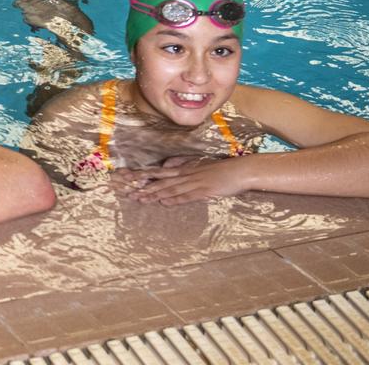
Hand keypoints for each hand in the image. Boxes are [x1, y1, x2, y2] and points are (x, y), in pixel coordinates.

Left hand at [116, 158, 249, 204]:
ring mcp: (195, 182)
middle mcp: (186, 174)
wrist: (240, 171)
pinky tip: (165, 202)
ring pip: (171, 188)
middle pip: (161, 180)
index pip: (159, 172)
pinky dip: (175, 199)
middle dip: (144, 186)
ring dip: (155, 194)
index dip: (143, 175)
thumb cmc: (220, 169)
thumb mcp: (199, 165)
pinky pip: (187, 195)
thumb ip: (183, 164)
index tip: (128, 178)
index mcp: (184, 169)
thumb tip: (168, 165)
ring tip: (141, 199)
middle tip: (128, 193)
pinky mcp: (205, 190)